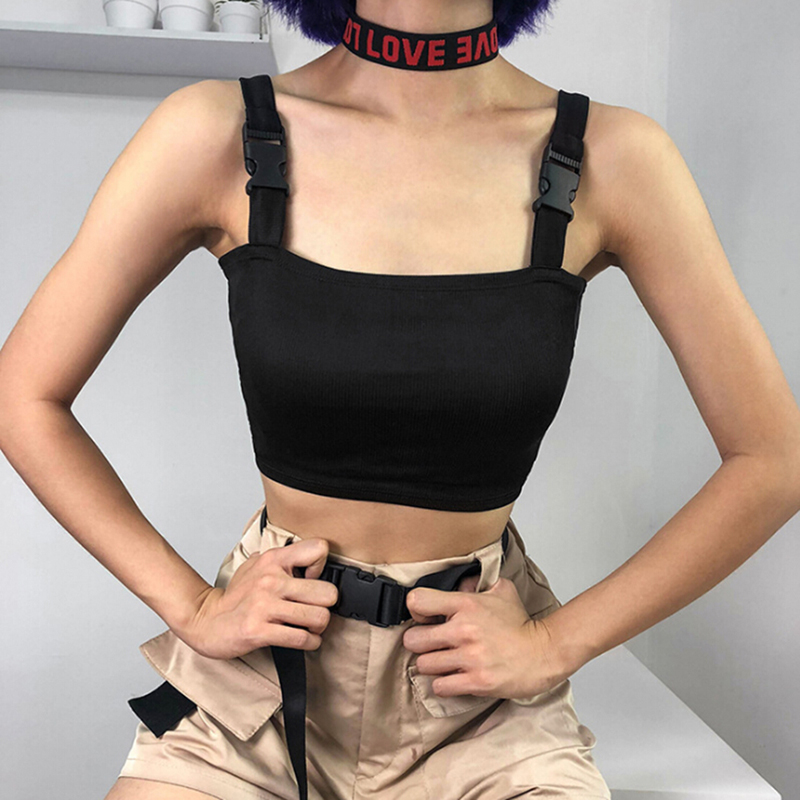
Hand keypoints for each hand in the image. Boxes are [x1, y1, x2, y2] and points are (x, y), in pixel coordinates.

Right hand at [181, 538, 338, 658]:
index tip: (313, 580)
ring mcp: (264, 606)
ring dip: (319, 627)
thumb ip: (282, 558)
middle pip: (327, 592)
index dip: (322, 567)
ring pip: (319, 617)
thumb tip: (308, 558)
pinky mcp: (259, 631)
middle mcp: (271, 580)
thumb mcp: (257, 565)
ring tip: (311, 627)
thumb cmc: (236, 596)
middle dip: (327, 605)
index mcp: (273, 559)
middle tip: (317, 610)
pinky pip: (301, 638)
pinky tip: (305, 640)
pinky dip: (310, 643)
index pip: (318, 549)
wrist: (206, 620)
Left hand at [403, 574, 570, 700]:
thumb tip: (459, 582)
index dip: (416, 610)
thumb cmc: (521, 624)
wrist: (543, 652)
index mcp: (466, 604)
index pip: (418, 601)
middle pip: (413, 639)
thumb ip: (476, 583)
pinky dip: (443, 684)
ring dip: (431, 665)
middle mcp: (463, 629)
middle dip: (418, 642)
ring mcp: (469, 657)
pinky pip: (441, 686)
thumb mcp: (501, 591)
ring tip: (442, 662)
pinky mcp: (476, 682)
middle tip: (429, 644)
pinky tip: (453, 678)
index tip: (424, 618)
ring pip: (424, 665)